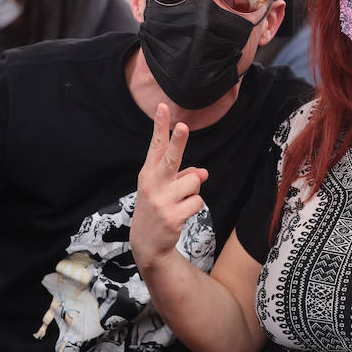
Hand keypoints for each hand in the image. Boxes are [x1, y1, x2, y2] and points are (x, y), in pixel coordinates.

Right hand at [129, 104, 208, 273]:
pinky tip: (181, 214)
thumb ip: (182, 176)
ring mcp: (161, 200)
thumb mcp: (164, 189)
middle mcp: (152, 184)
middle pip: (170, 158)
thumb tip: (203, 173)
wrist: (147, 243)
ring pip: (194, 181)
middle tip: (183, 126)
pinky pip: (197, 201)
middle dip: (178, 142)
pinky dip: (194, 206)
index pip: (155, 145)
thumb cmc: (158, 208)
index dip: (160, 126)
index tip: (163, 107)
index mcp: (148, 173)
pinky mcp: (172, 215)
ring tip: (179, 201)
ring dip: (193, 191)